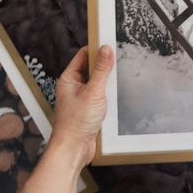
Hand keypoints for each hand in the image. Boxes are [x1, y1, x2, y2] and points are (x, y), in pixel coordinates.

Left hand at [49, 45, 113, 167]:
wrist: (74, 149)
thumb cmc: (76, 122)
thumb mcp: (93, 92)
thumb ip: (100, 70)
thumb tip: (106, 49)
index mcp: (69, 79)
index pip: (83, 55)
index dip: (97, 49)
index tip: (112, 43)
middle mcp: (74, 87)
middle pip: (92, 68)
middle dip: (105, 65)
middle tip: (122, 58)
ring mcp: (82, 98)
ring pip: (98, 83)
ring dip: (108, 81)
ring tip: (123, 75)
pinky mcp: (89, 110)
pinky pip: (101, 96)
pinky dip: (109, 94)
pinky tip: (120, 94)